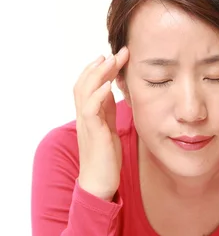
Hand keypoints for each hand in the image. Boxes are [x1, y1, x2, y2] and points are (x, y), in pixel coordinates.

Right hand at [74, 46, 129, 200]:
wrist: (99, 184)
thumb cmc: (106, 158)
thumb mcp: (109, 127)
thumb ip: (107, 110)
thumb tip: (111, 90)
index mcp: (90, 114)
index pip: (89, 85)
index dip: (100, 69)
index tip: (116, 56)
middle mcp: (85, 117)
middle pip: (84, 83)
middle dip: (100, 66)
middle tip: (117, 52)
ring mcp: (87, 124)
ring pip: (85, 92)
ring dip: (98, 74)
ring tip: (111, 61)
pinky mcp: (94, 134)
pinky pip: (91, 110)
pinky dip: (98, 95)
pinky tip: (109, 85)